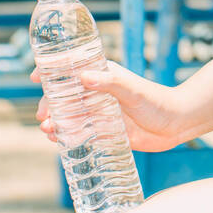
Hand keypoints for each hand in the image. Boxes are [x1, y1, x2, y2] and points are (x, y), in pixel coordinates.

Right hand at [31, 60, 194, 152]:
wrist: (177, 124)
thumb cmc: (157, 101)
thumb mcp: (132, 90)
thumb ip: (109, 83)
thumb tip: (83, 77)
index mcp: (103, 76)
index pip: (72, 70)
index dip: (52, 72)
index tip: (35, 76)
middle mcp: (99, 93)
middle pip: (67, 97)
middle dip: (51, 105)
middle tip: (43, 117)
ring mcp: (102, 113)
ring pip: (72, 117)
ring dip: (57, 123)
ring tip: (48, 132)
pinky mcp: (108, 131)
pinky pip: (83, 134)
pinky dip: (69, 137)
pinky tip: (59, 142)